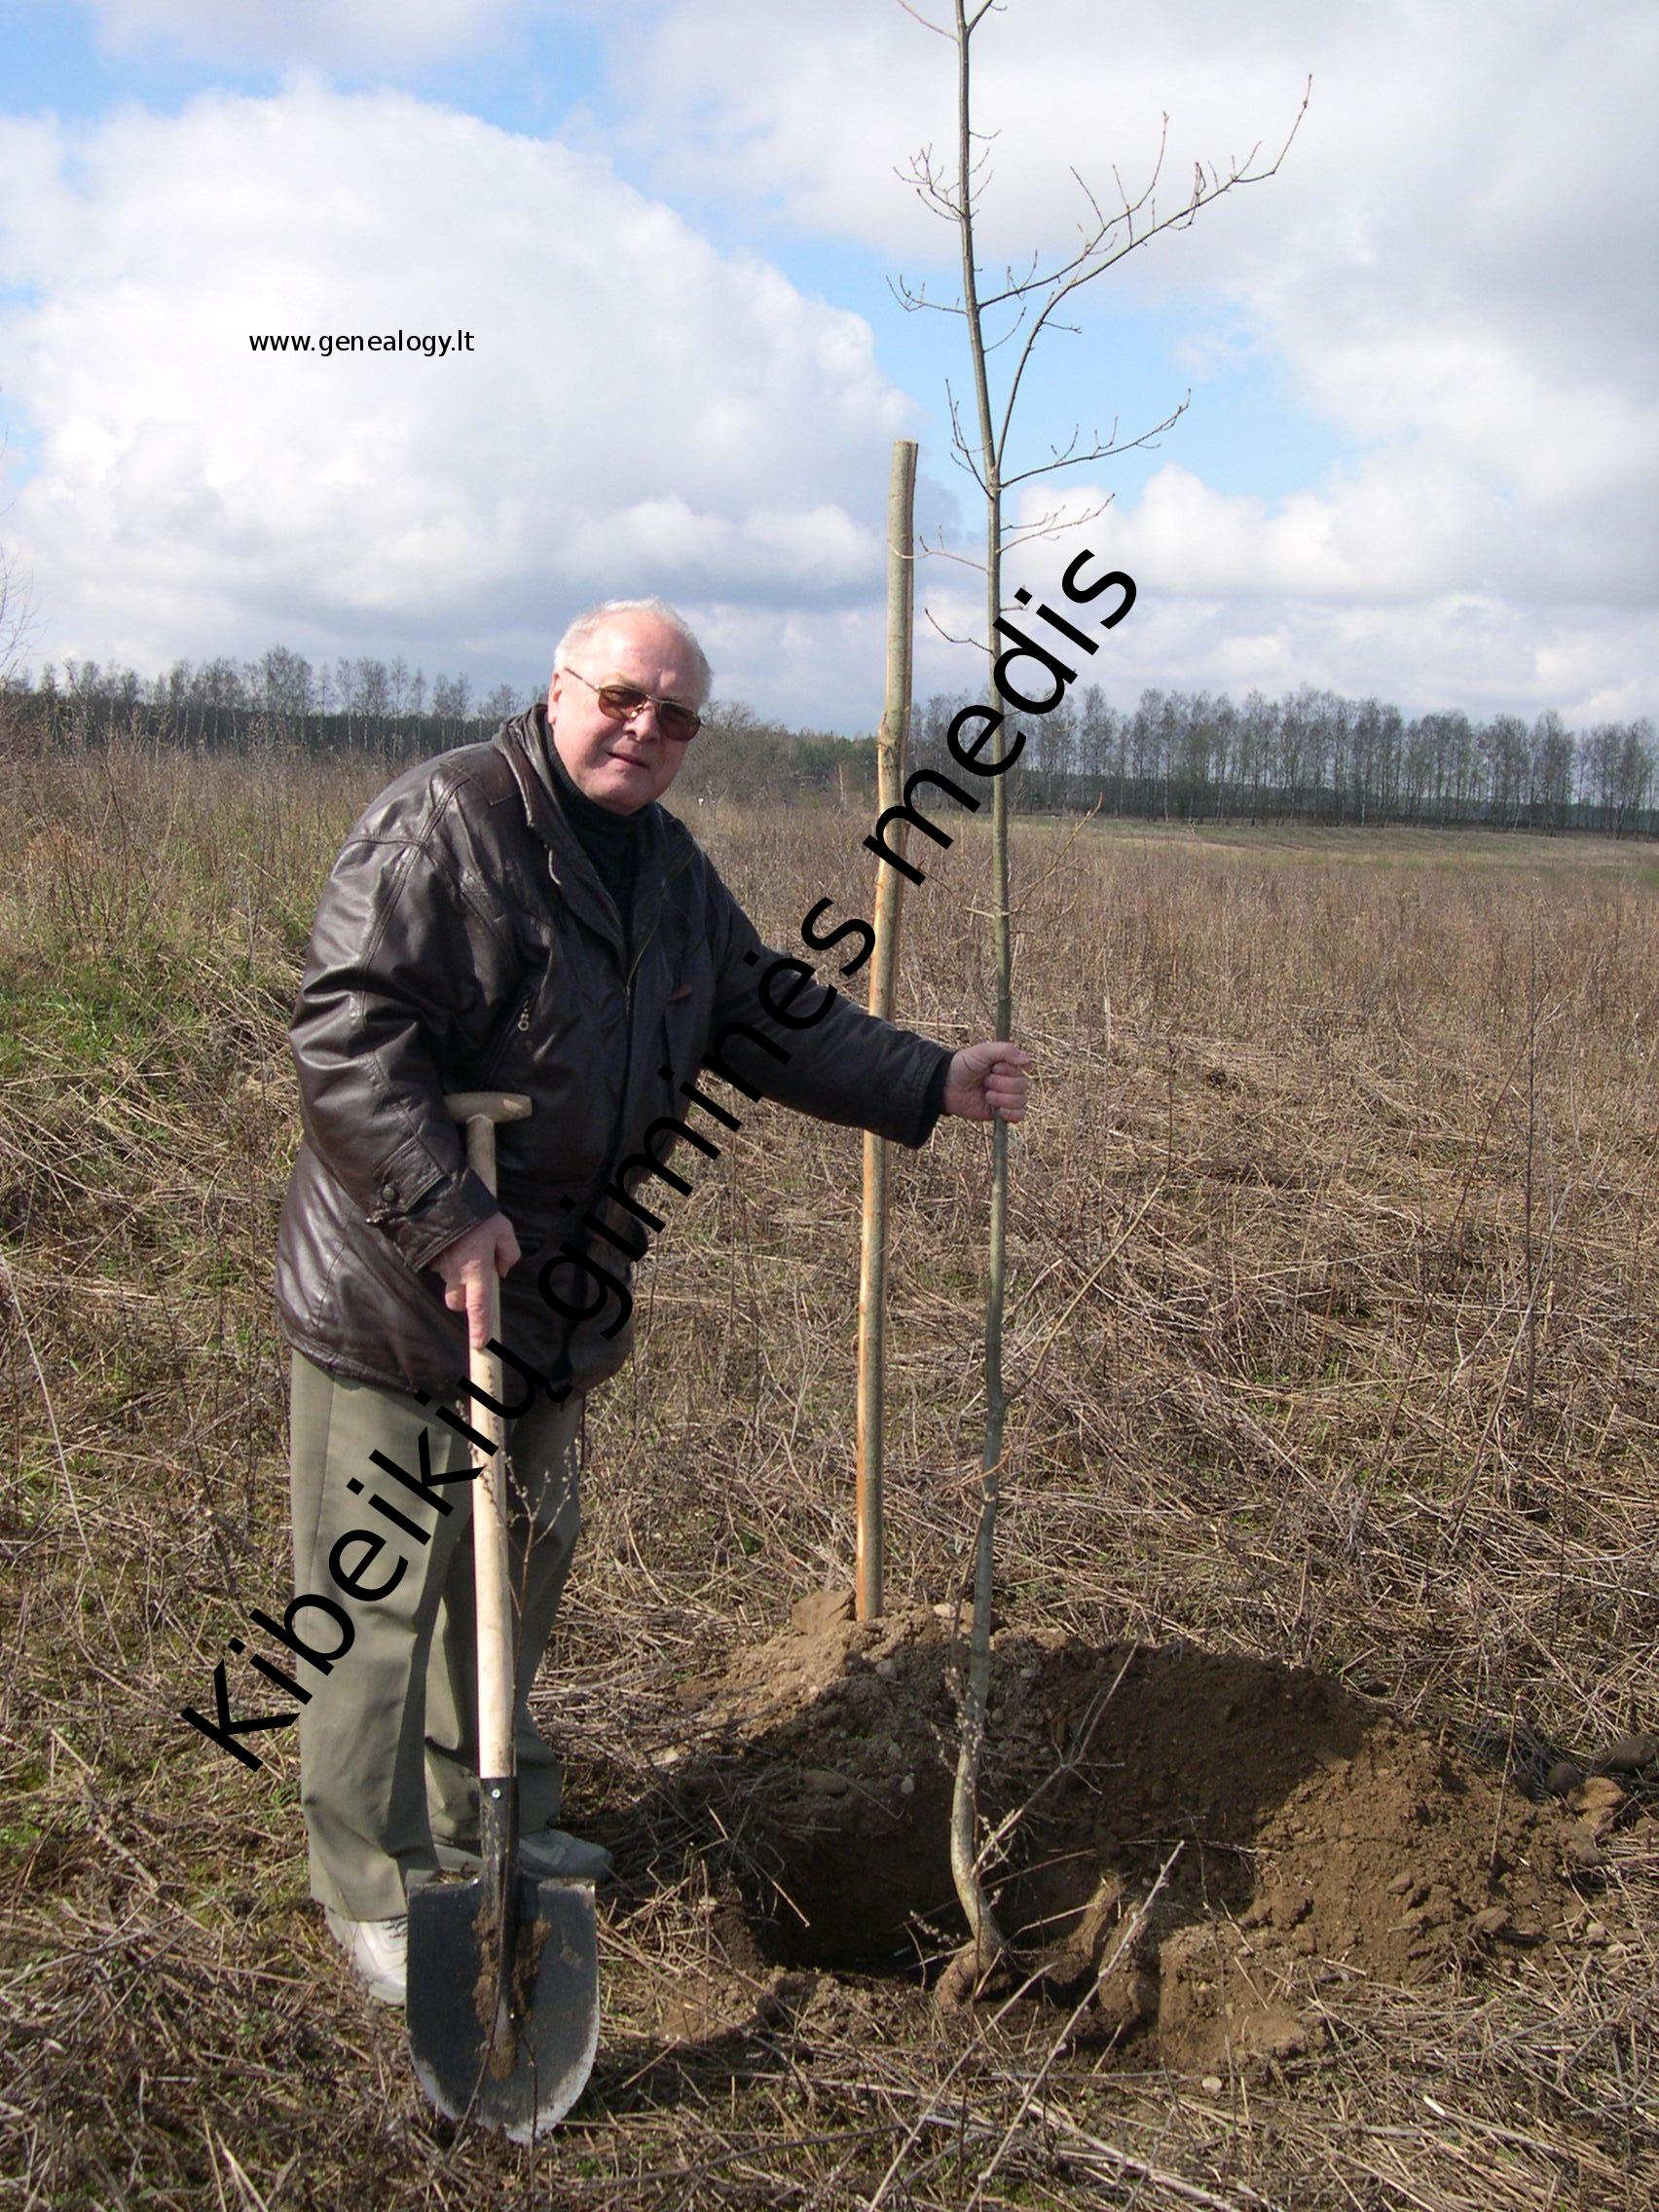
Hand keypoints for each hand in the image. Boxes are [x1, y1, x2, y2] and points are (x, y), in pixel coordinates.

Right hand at [430, 1211, 520, 1348]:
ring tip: (465, 1251)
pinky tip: (453, 1244)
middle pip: (457, 1302)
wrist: (441, 1196)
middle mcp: (455, 1274)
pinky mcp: (429, 1258)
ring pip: (448, 1284)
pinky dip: (448, 1262)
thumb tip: (502, 1269)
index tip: (480, 1344)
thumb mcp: (503, 1229)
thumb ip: (508, 1253)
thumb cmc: (476, 1214)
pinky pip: (440, 1268)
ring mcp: (440, 1267)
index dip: (480, 1327)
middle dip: (465, 1300)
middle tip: (475, 1281)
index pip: (478, 1306)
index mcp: (476, 1270)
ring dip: (457, 1277)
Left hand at [944, 1041, 1033, 1123]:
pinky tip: (999, 1110)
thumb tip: (1028, 1060)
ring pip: (1022, 1100)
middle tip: (985, 1081)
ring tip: (987, 1095)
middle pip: (1023, 1085)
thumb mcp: (982, 1051)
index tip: (994, 1067)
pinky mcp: (1001, 1112)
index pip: (1024, 1067)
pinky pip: (1019, 1116)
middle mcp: (1010, 1080)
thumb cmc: (962, 1066)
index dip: (1009, 1069)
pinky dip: (1011, 1113)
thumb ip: (1005, 1051)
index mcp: (1008, 1064)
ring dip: (1004, 1098)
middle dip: (1003, 1084)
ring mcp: (1006, 1097)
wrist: (946, 1086)